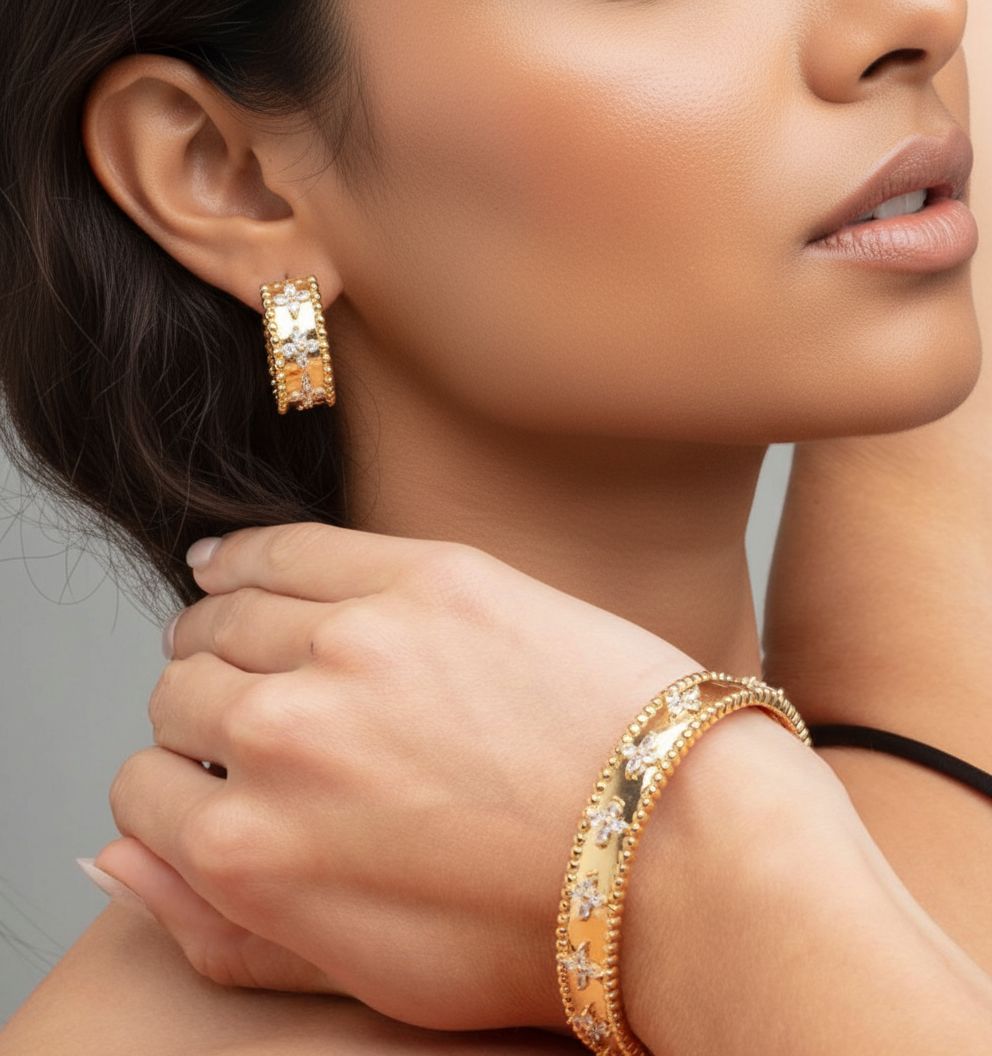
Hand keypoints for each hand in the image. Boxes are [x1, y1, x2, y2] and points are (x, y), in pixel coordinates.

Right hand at [94, 522, 707, 1031]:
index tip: (213, 777)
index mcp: (249, 850)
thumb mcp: (356, 972)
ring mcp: (352, 643)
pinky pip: (289, 548)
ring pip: (222, 614)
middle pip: (179, 694)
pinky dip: (244, 555)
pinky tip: (235, 563)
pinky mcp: (422, 579)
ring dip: (218, 632)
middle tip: (253, 716)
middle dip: (200, 711)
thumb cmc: (528, 925)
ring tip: (250, 644)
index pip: (141, 791)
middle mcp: (279, 736)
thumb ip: (217, 924)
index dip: (174, 787)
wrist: (671, 850)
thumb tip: (116, 859)